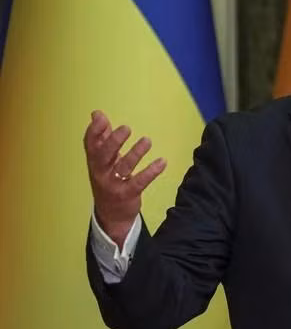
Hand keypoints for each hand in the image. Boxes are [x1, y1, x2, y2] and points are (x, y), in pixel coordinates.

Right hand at [83, 110, 166, 247]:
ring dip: (135, 154)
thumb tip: (97, 114)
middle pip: (103, 156)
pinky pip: (139, 182)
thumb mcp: (102, 160)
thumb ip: (101, 136)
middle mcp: (101, 173)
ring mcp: (113, 184)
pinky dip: (151, 172)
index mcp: (94, 162)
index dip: (94, 131)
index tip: (101, 118)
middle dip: (113, 142)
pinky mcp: (128, 194)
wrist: (110, 215)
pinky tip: (162, 162)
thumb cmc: (108, 179)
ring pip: (123, 168)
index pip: (90, 145)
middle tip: (126, 128)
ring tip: (147, 141)